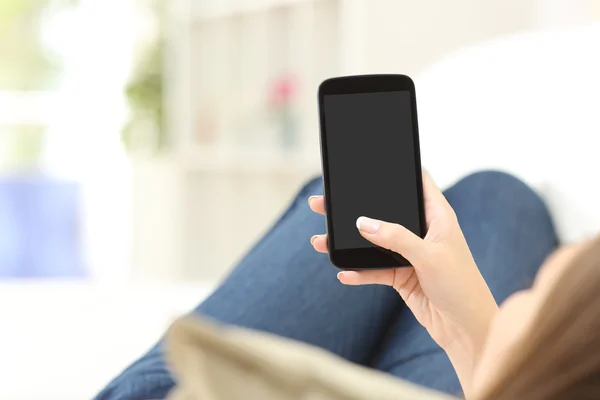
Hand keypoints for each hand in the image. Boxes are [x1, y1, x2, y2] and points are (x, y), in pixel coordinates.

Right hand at [309, 171, 497, 393]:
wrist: (465, 328)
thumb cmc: (461, 286)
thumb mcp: (429, 256)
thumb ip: (396, 237)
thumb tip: (363, 223)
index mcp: (437, 216)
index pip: (417, 183)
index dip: (398, 170)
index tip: (370, 163)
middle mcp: (421, 231)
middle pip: (384, 212)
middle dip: (355, 208)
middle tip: (326, 203)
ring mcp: (409, 253)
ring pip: (373, 242)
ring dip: (349, 242)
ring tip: (322, 240)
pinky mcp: (400, 275)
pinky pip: (373, 269)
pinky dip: (358, 272)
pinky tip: (343, 273)